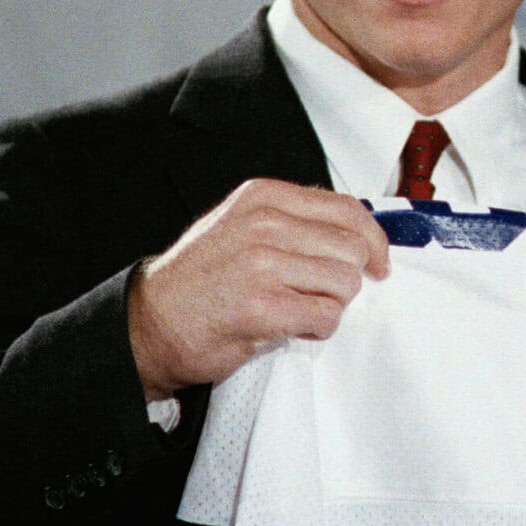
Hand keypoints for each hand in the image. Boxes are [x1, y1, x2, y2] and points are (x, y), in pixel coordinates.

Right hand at [127, 179, 390, 398]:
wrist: (147, 323)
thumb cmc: (200, 279)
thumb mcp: (243, 225)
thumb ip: (294, 220)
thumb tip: (355, 233)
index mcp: (264, 197)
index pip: (347, 210)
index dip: (373, 240)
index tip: (378, 261)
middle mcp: (264, 224)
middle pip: (352, 248)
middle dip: (348, 277)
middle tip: (322, 293)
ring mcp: (262, 265)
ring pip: (344, 283)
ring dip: (331, 304)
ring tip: (300, 309)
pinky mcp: (261, 307)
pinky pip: (326, 316)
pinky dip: (319, 328)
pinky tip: (294, 326)